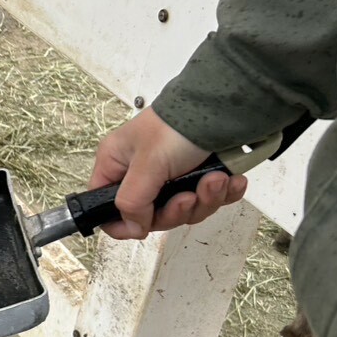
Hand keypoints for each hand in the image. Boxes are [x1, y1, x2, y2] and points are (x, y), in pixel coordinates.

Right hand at [89, 107, 247, 239]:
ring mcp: (172, 176)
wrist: (225, 108)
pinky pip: (209, 199)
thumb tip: (133, 228)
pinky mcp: (200, 175)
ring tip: (216, 179)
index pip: (105, 206)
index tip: (144, 227)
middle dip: (177, 210)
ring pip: (184, 210)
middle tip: (188, 196)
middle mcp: (141, 172)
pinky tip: (230, 180)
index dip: (123, 223)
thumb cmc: (177, 128)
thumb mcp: (148, 165)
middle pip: (151, 215)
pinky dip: (222, 193)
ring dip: (204, 199)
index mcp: (117, 164)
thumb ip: (133, 202)